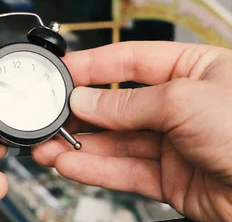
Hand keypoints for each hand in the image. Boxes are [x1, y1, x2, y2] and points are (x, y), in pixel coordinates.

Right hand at [34, 42, 231, 221]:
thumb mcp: (185, 101)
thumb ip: (128, 102)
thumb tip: (85, 100)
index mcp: (192, 69)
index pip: (130, 60)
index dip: (92, 65)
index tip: (60, 72)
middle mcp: (181, 104)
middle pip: (117, 103)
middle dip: (79, 111)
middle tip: (47, 115)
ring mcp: (175, 143)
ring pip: (116, 141)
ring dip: (80, 144)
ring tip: (48, 145)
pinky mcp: (171, 179)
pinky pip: (125, 170)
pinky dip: (95, 169)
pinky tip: (71, 164)